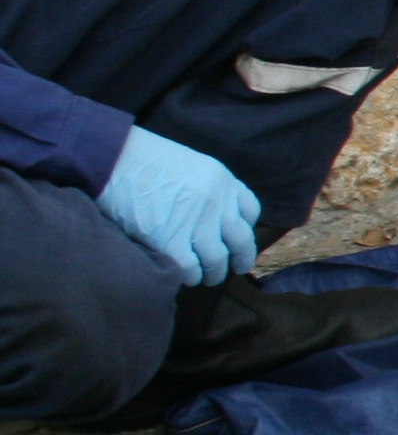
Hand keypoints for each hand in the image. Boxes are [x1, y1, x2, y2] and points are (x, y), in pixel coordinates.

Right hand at [98, 125, 258, 286]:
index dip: (245, 228)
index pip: (250, 210)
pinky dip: (189, 276)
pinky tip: (184, 276)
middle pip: (241, 240)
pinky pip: (190, 268)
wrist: (111, 157)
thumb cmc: (140, 159)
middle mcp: (216, 201)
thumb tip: (209, 217)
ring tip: (205, 277)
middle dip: (240, 258)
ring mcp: (195, 222)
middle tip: (235, 268)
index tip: (237, 239)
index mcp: (222, 179)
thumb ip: (205, 188)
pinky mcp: (170, 240)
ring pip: (217, 260)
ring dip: (213, 273)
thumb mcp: (188, 164)